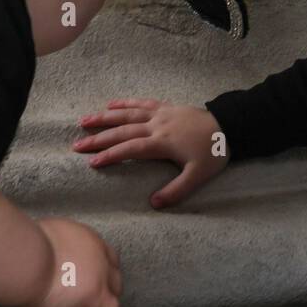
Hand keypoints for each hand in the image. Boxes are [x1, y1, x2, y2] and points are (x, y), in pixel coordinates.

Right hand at [18, 218, 121, 306]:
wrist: (27, 259)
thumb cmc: (24, 250)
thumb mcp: (44, 238)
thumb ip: (54, 248)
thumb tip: (46, 258)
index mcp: (84, 238)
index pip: (102, 254)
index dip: (97, 270)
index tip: (87, 280)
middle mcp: (97, 254)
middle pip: (111, 273)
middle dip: (100, 287)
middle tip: (82, 299)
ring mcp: (100, 275)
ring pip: (114, 292)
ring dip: (101, 306)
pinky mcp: (97, 296)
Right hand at [74, 99, 229, 207]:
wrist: (230, 126)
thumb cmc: (213, 153)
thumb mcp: (198, 176)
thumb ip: (176, 191)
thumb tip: (153, 204)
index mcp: (162, 142)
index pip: (131, 149)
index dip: (111, 155)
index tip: (92, 163)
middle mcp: (157, 125)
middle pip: (122, 131)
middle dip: (99, 138)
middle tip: (77, 145)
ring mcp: (160, 113)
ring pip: (127, 114)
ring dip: (105, 117)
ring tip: (84, 121)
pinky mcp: (166, 107)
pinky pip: (141, 103)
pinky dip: (125, 103)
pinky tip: (111, 103)